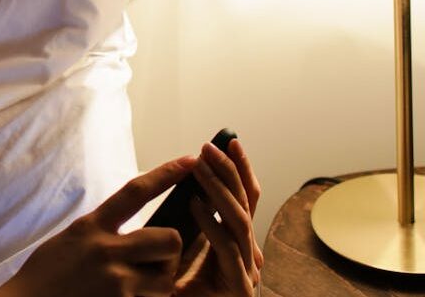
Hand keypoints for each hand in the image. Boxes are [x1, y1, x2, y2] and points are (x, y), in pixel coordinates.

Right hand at [0, 156, 197, 296]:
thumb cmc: (44, 276)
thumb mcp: (71, 239)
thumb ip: (102, 231)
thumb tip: (132, 227)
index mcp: (92, 226)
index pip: (136, 192)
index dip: (166, 174)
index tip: (190, 161)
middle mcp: (106, 251)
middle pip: (169, 239)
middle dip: (171, 250)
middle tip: (157, 260)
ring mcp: (115, 283)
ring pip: (166, 279)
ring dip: (160, 283)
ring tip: (138, 287)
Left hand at [173, 139, 262, 296]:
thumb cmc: (176, 289)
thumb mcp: (182, 249)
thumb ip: (190, 224)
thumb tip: (185, 188)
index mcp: (238, 243)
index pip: (245, 198)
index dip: (239, 169)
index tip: (229, 142)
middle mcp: (248, 254)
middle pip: (247, 203)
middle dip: (230, 171)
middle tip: (210, 147)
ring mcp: (246, 271)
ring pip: (238, 220)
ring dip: (218, 189)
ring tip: (200, 167)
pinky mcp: (238, 287)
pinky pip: (226, 248)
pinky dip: (211, 223)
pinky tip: (195, 205)